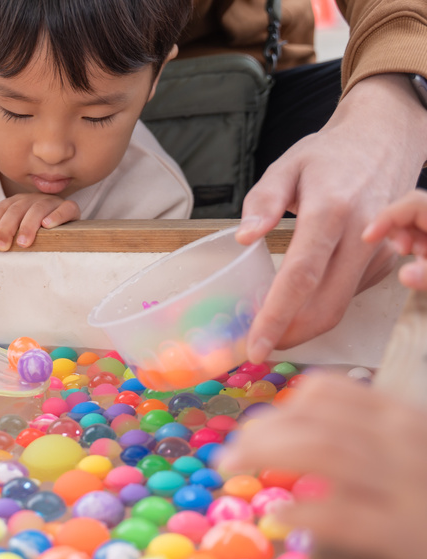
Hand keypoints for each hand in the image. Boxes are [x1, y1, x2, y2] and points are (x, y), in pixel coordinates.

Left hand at [0, 193, 79, 250]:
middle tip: (3, 246)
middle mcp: (34, 199)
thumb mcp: (16, 225)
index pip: (2, 208)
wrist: (67, 226)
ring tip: (22, 242)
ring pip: (38, 209)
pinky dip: (56, 216)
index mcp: (19, 201)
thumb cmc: (37, 230)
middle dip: (7, 227)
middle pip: (17, 209)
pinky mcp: (71, 208)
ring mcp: (53, 202)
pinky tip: (47, 226)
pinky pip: (65, 209)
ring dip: (28, 225)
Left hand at [220, 372, 426, 558]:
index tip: (258, 428)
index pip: (329, 393)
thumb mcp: (414, 447)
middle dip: (260, 432)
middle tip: (227, 456)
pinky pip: (346, 516)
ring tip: (231, 469)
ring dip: (266, 457)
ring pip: (322, 453)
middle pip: (314, 421)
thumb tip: (306, 428)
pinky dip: (307, 513)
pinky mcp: (408, 534)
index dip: (282, 407)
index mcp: (403, 418)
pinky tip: (280, 517)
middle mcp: (404, 442)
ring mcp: (408, 486)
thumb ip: (373, 433)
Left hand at [237, 74, 426, 362]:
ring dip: (305, 327)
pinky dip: (321, 310)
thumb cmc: (329, 154)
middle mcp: (360, 235)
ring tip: (270, 332)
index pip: (301, 276)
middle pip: (325, 303)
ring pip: (340, 305)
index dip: (277, 316)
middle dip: (290, 334)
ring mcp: (377, 249)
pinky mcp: (383, 258)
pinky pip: (350, 295)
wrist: (384, 140)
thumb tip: (244, 237)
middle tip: (258, 348)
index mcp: (331, 211)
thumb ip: (263, 201)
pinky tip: (295, 309)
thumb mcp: (287, 165)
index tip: (255, 345)